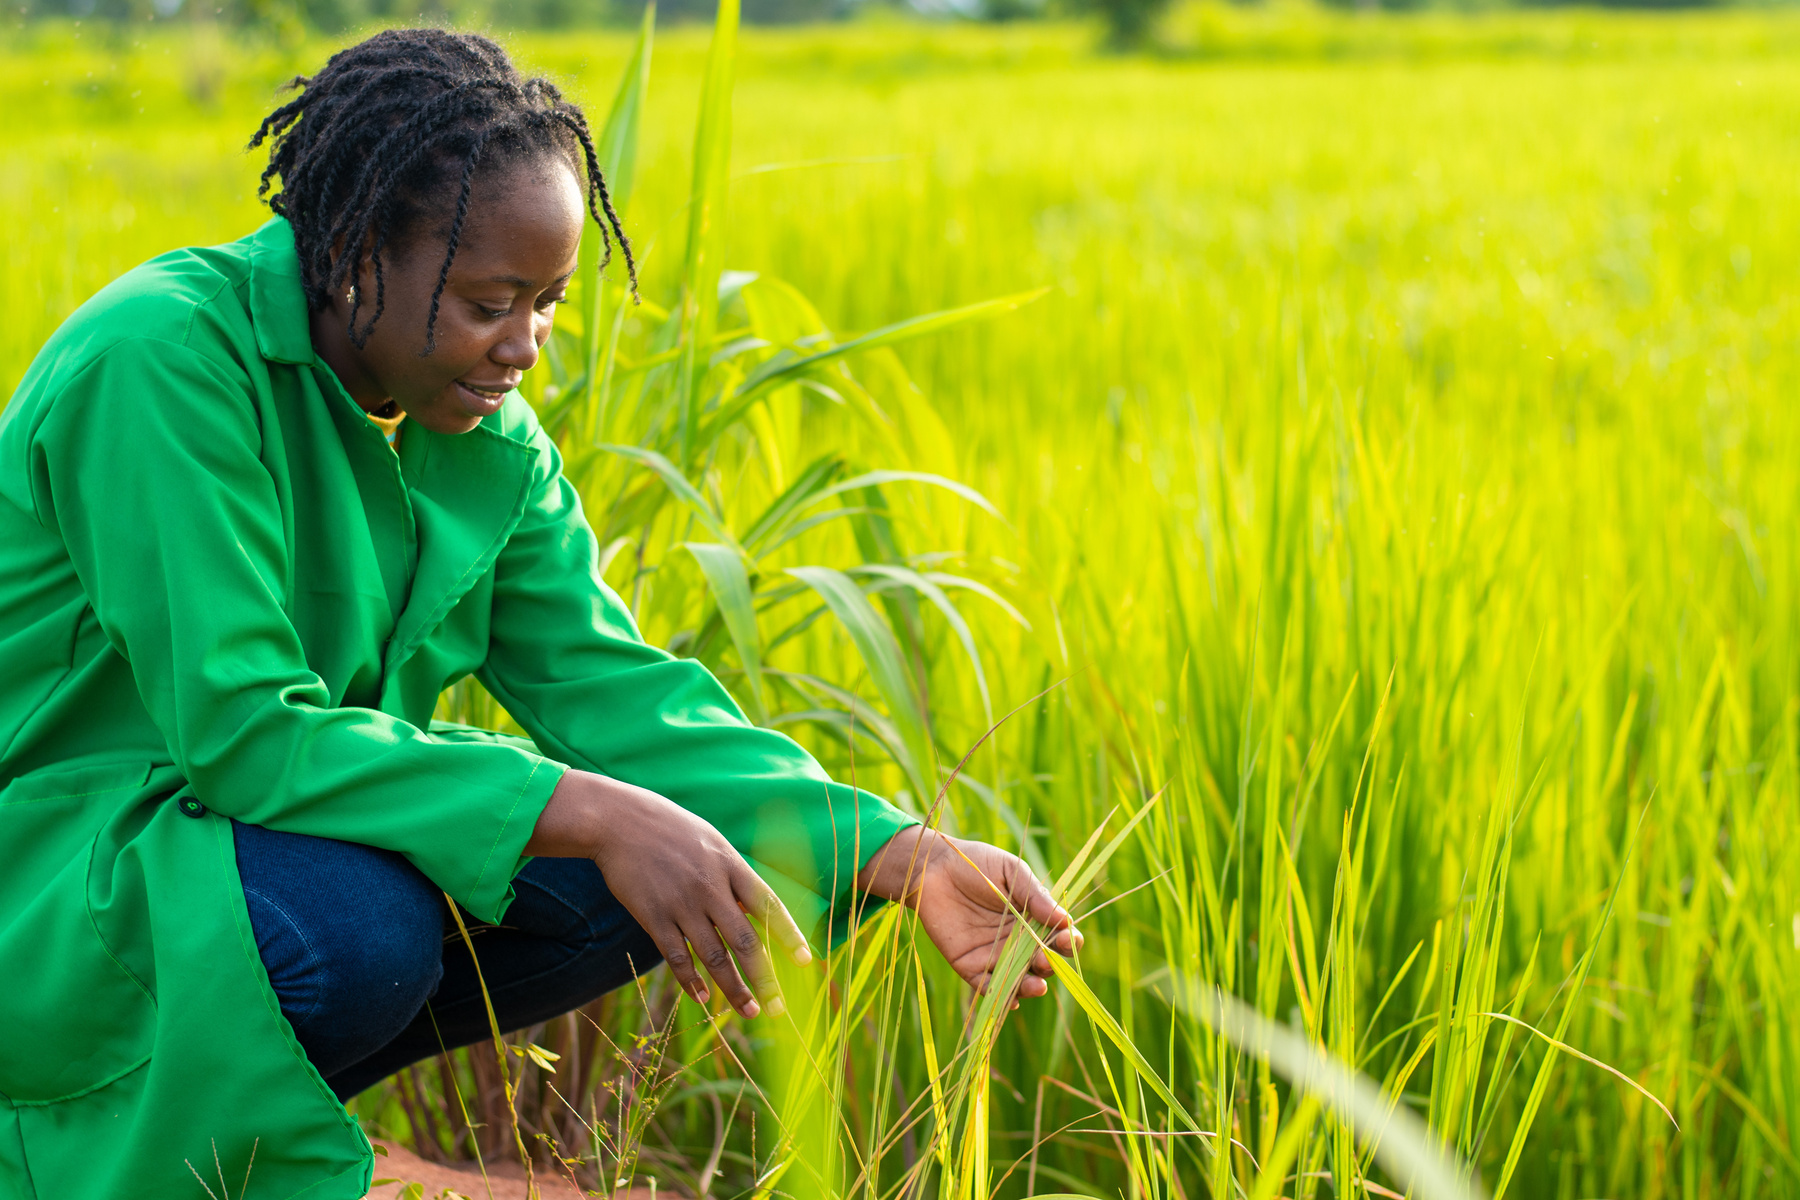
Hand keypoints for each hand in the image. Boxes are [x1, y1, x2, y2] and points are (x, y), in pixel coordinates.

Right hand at [526, 769, 810, 1018]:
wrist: (619, 821)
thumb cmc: (670, 829)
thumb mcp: (711, 842)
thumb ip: (732, 876)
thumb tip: (752, 909)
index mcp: (730, 865)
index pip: (768, 906)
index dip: (788, 935)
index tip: (806, 961)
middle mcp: (711, 887)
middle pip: (745, 941)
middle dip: (764, 978)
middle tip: (777, 1007)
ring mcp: (682, 904)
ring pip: (714, 957)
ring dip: (733, 989)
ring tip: (749, 1010)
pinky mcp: (653, 917)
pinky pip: (677, 957)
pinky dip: (690, 981)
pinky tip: (701, 997)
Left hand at [856, 826, 1079, 1002]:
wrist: (933, 868)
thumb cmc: (976, 864)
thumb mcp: (1010, 872)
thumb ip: (1034, 895)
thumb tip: (1064, 920)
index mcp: (1033, 919)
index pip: (1058, 937)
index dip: (1067, 941)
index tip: (1067, 939)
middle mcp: (1018, 942)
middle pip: (1042, 962)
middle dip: (1049, 965)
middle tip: (1046, 960)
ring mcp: (995, 956)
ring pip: (1019, 980)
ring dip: (1030, 987)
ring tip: (1036, 986)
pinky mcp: (970, 966)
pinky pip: (988, 987)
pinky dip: (1000, 996)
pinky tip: (1012, 1000)